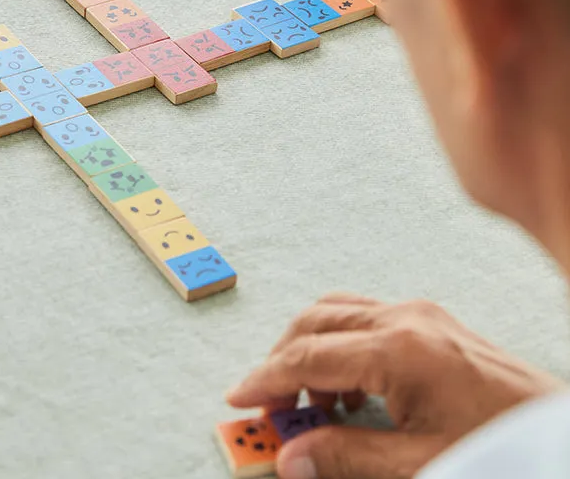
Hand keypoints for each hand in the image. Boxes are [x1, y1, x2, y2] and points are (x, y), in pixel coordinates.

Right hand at [226, 294, 562, 478]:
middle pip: (314, 322)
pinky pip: (363, 316)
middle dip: (281, 361)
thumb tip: (291, 459)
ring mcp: (419, 313)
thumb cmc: (503, 449)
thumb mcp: (421, 464)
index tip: (239, 400)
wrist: (562, 436)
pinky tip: (347, 391)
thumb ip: (347, 457)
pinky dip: (339, 344)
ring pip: (335, 311)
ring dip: (308, 350)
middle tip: (267, 407)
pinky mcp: (431, 319)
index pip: (309, 357)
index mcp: (399, 348)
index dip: (266, 380)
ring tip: (308, 406)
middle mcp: (404, 317)